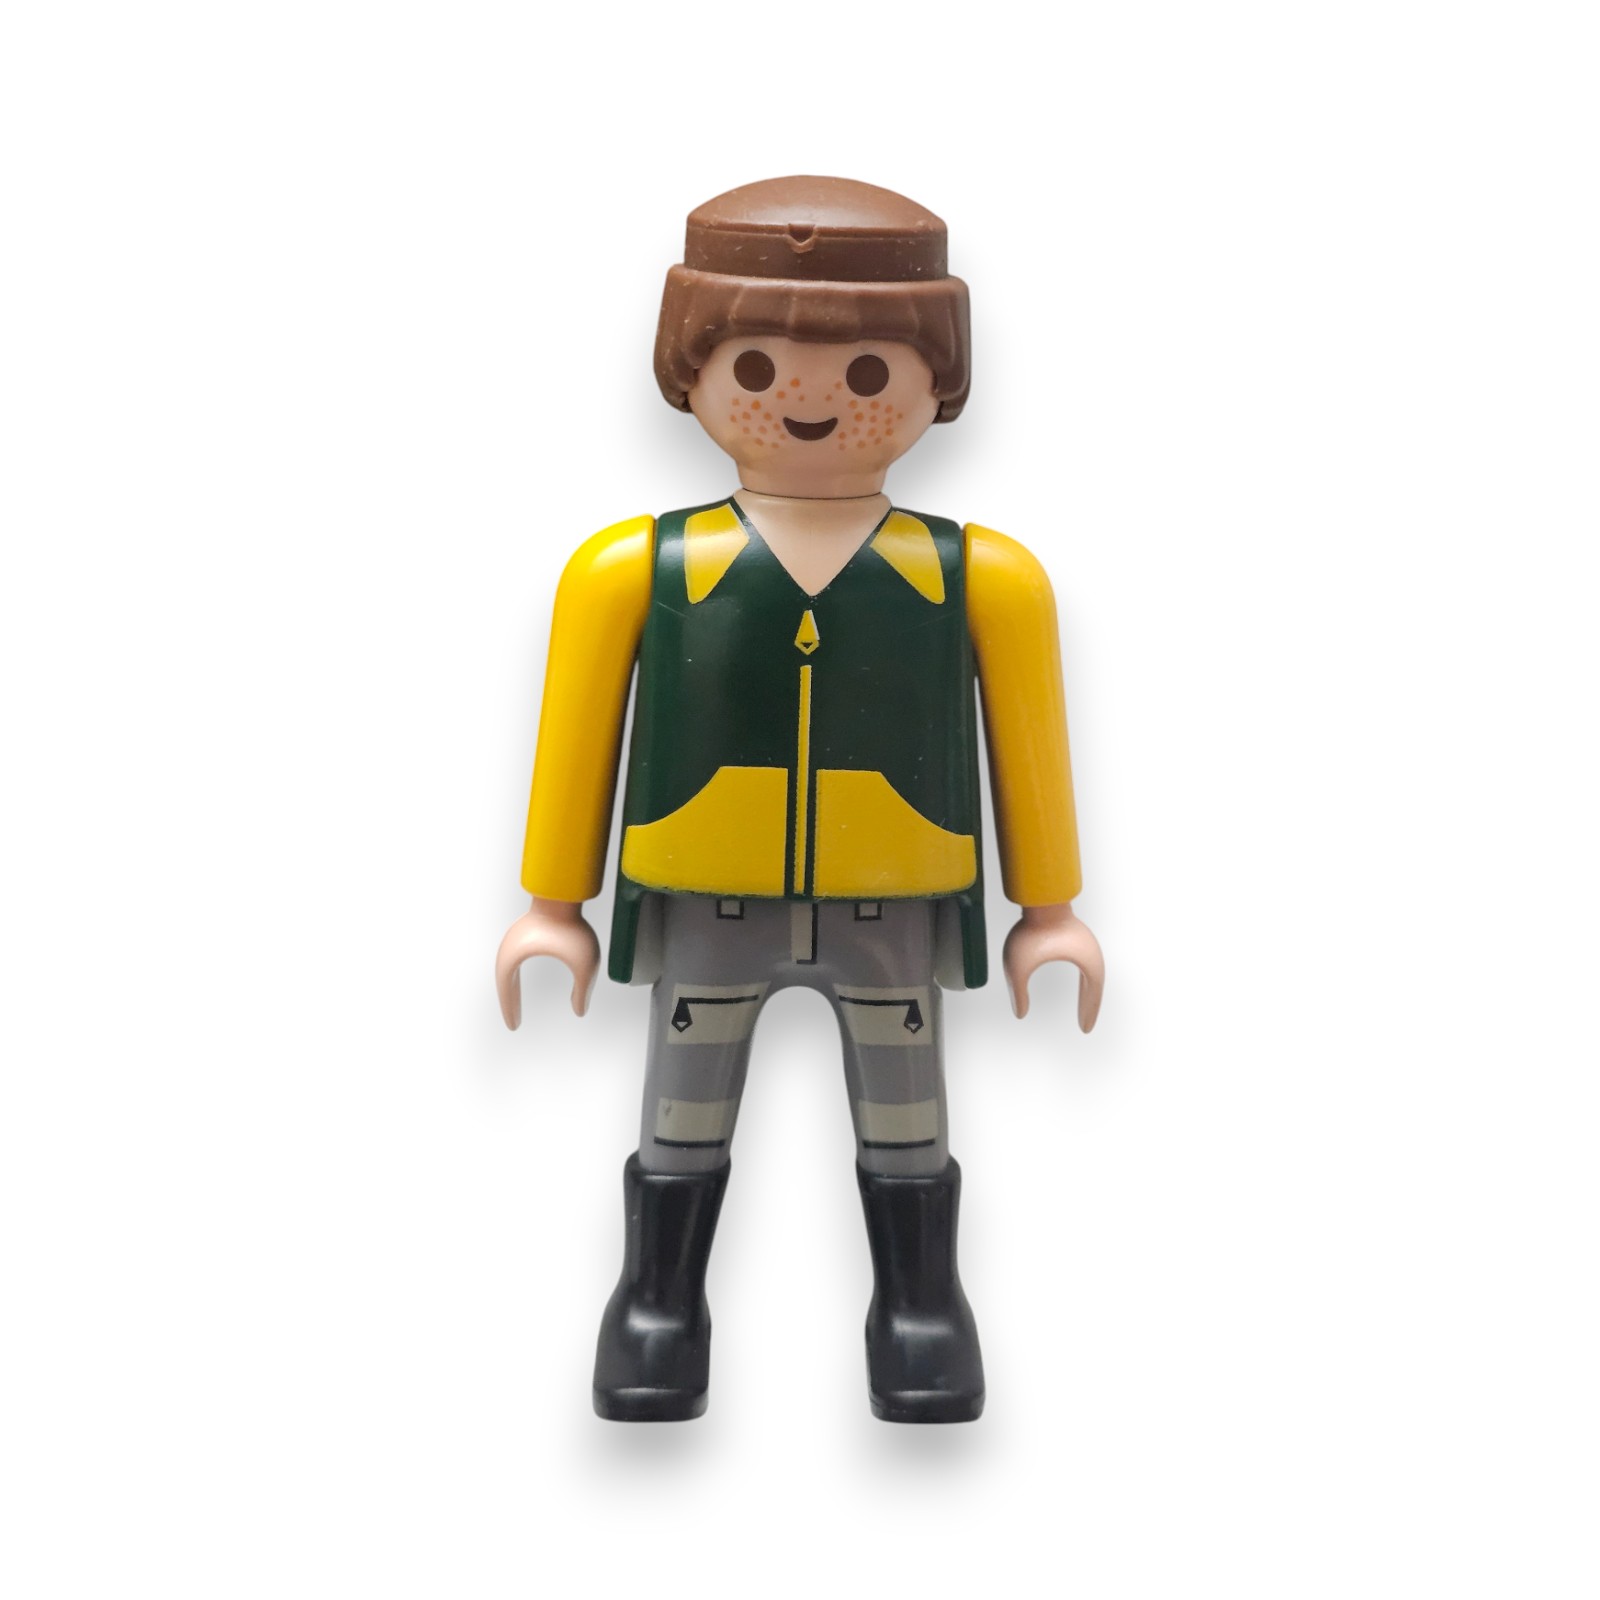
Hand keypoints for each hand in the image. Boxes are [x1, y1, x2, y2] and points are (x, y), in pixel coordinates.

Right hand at [495, 897, 599, 1027]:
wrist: (564, 894)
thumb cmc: (572, 926)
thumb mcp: (584, 964)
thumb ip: (583, 990)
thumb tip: (580, 1012)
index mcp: (514, 956)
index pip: (506, 990)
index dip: (510, 1010)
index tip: (514, 1026)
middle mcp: (508, 948)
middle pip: (503, 983)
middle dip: (509, 1003)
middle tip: (514, 1023)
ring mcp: (514, 939)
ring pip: (506, 972)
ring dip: (510, 989)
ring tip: (514, 1007)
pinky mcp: (522, 933)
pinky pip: (513, 961)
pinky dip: (514, 976)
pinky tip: (519, 983)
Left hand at [1002, 903, 1103, 1031]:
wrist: (1039, 897)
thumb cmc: (1030, 928)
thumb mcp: (1018, 965)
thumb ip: (1018, 991)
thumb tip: (1020, 1014)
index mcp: (1087, 961)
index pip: (1092, 994)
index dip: (1088, 1012)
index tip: (1085, 1029)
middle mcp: (1091, 952)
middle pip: (1096, 986)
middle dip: (1090, 1006)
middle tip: (1086, 1025)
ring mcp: (1085, 943)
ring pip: (1093, 975)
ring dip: (1090, 992)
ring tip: (1085, 1008)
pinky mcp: (1077, 936)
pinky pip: (1086, 963)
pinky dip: (1085, 978)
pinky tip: (1081, 984)